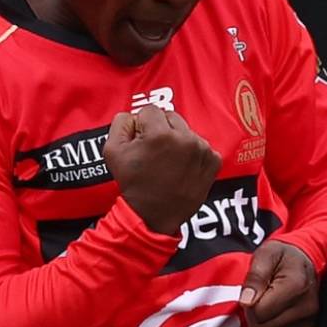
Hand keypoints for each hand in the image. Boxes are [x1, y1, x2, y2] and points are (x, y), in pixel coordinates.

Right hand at [104, 106, 221, 235]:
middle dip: (161, 131)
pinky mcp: (213, 161)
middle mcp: (185, 138)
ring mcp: (202, 150)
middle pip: (171, 117)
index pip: (151, 110)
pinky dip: (192, 154)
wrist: (154, 216)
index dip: (142, 126)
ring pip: (186, 131)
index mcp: (160, 134)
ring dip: (178, 141)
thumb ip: (121, 123)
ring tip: (168, 163)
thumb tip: (135, 116)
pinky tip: (182, 168)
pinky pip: (201, 145)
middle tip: (155, 154)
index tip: (142, 144)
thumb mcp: (112, 152)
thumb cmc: (134, 184)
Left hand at [239, 240, 318, 326]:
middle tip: (257, 297)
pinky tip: (273, 312)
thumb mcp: (266, 254)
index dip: (249, 302)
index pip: (259, 312)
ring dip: (259, 324)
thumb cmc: (283, 256)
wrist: (304, 262)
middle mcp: (307, 308)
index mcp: (296, 286)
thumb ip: (255, 276)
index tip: (255, 289)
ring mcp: (308, 322)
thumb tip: (246, 301)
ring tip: (266, 303)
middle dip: (252, 315)